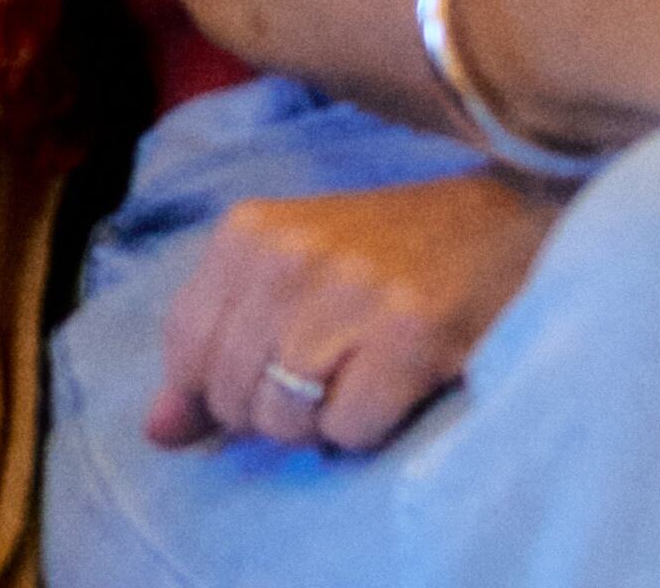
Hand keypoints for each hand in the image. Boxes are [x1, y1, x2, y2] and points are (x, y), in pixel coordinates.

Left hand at [144, 162, 556, 453]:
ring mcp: (348, 293)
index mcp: (245, 234)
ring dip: (321, 426)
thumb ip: (213, 348)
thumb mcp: (284, 277)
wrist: (503, 224)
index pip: (186, 347)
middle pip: (232, 394)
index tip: (263, 381)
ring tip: (359, 381)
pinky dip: (368, 430)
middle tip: (326, 379)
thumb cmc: (385, 258)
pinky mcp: (411, 334)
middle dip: (273, 411)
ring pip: (284, 419)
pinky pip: (349, 430)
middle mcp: (286, 257)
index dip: (215, 389)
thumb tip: (157, 435)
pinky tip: (395, 389)